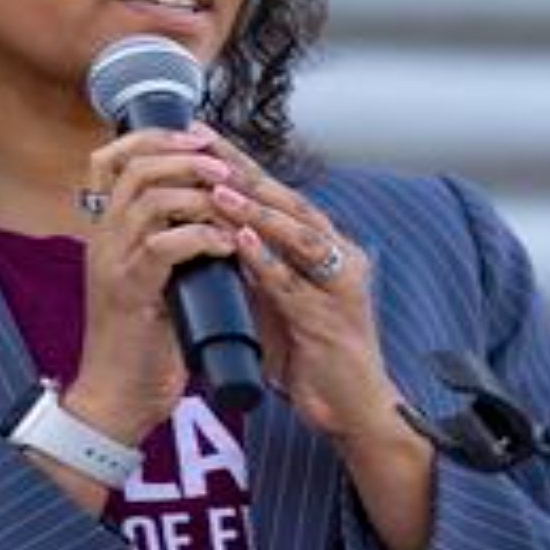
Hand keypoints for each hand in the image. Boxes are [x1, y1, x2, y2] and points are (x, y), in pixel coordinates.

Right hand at [66, 126, 234, 444]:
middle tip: (225, 168)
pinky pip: (164, 246)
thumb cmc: (143, 343)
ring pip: (151, 200)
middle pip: (136, 168)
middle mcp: (103, 239)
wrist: (117, 399)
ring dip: (200, 194)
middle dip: (188, 158)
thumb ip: (170, 245)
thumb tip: (212, 212)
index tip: (198, 140)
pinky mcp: (130, 293)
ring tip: (233, 202)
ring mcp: (113, 264)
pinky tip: (227, 245)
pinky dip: (202, 237)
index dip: (155, 139)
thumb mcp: (155, 281)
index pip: (112, 160)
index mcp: (108, 232)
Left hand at [196, 130, 404, 447]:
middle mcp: (338, 255)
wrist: (351, 411)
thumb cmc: (313, 358)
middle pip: (287, 199)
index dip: (237, 165)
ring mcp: (340, 283)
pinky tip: (240, 239)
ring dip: (255, 207)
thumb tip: (211, 238)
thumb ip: (253, 270)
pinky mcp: (333, 315)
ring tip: (217, 186)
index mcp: (323, 248)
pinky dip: (267, 258)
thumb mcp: (275, 303)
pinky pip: (295, 280)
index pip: (275, 195)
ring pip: (295, 233)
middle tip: (204, 142)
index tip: (198, 138)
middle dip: (242, 169)